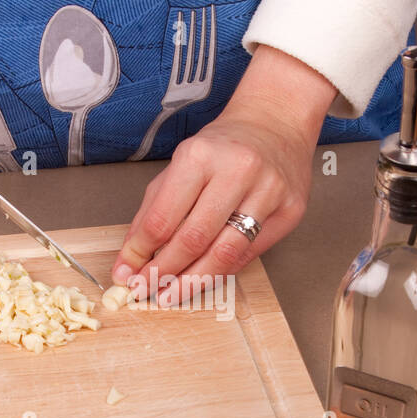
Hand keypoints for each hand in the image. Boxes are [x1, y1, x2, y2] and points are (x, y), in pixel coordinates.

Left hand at [111, 45, 335, 305]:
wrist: (276, 122)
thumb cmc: (222, 146)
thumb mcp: (179, 166)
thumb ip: (153, 211)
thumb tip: (131, 259)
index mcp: (200, 155)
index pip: (162, 218)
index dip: (140, 252)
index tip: (126, 273)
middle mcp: (237, 171)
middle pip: (194, 239)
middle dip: (165, 272)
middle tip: (147, 290)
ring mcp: (269, 191)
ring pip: (225, 253)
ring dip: (194, 281)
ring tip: (173, 294)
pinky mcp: (290, 210)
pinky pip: (250, 253)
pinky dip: (223, 270)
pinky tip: (205, 277)